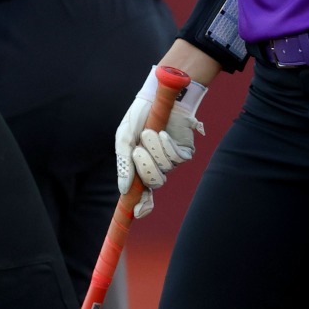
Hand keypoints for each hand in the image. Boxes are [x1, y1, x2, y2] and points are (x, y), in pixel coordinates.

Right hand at [114, 70, 206, 218]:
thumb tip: (124, 190)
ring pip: (166, 170)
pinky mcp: (184, 151)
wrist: (158, 97)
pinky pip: (177, 159)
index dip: (141, 206)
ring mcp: (170, 160)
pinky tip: (163, 133)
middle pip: (154, 183)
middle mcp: (156, 166)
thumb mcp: (125, 138)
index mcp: (139, 167)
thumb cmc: (139, 116)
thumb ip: (124, 163)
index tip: (138, 211)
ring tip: (150, 132)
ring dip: (156, 151)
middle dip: (146, 167)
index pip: (142, 194)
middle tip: (138, 149)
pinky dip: (167, 146)